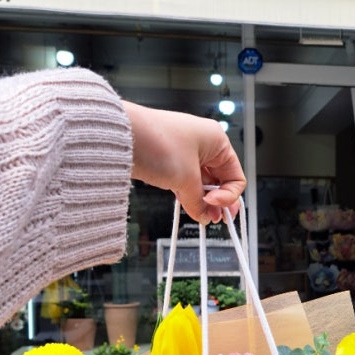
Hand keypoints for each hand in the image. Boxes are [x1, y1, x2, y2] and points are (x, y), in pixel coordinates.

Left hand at [122, 101, 245, 222]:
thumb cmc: (157, 144)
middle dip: (217, 200)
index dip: (228, 196)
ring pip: (201, 181)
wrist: (120, 136)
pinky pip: (185, 179)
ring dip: (201, 199)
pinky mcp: (168, 158)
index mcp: (217, 140)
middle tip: (215, 219)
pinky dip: (187, 193)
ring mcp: (185, 151)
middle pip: (219, 179)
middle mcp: (204, 143)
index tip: (214, 207)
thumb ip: (198, 202)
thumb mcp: (186, 179)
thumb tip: (205, 215)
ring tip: (199, 215)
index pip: (235, 176)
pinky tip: (186, 205)